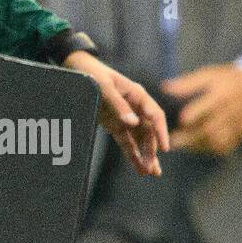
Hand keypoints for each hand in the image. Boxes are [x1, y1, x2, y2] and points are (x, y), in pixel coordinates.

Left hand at [62, 52, 166, 175]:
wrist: (76, 69)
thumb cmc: (92, 73)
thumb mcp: (104, 86)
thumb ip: (118, 105)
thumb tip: (133, 123)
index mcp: (137, 95)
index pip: (155, 115)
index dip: (161, 131)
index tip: (165, 147)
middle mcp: (135, 107)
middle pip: (149, 131)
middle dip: (152, 150)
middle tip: (153, 168)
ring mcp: (126, 117)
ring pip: (140, 139)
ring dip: (145, 155)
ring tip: (150, 173)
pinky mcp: (115, 125)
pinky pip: (126, 142)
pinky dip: (132, 155)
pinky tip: (139, 168)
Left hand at [163, 64, 241, 155]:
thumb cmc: (227, 79)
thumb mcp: (209, 75)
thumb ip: (187, 83)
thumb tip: (164, 88)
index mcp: (222, 94)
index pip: (207, 106)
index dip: (193, 114)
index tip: (179, 121)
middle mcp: (231, 111)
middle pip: (211, 128)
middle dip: (190, 137)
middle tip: (172, 141)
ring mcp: (239, 124)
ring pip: (218, 140)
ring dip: (198, 145)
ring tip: (181, 146)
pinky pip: (227, 146)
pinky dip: (210, 149)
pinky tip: (197, 147)